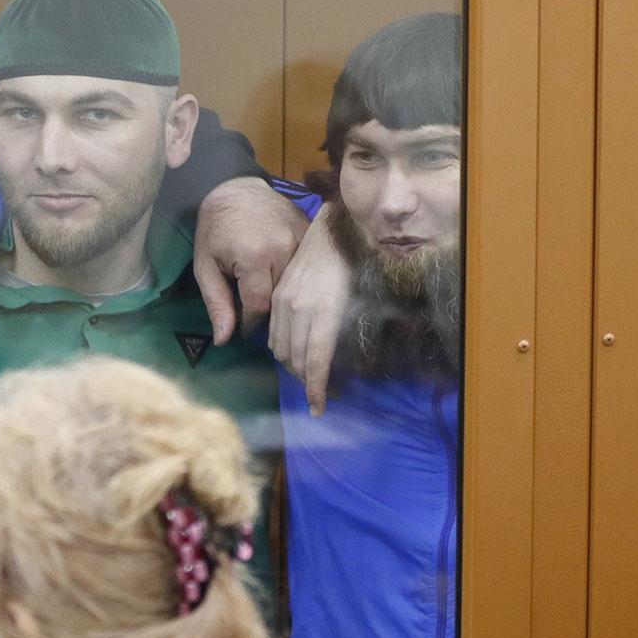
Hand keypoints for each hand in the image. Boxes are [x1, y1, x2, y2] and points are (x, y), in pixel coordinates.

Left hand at [193, 177, 308, 345]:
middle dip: (266, 311)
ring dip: (283, 296)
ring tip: (267, 295)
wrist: (236, 189)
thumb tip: (224, 341)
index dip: (250, 322)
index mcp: (255, 256)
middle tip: (253, 311)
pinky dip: (296, 279)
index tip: (243, 327)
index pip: (260, 306)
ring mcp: (302, 239)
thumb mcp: (206, 267)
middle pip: (282, 299)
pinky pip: (307, 268)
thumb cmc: (216, 230)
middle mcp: (284, 248)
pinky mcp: (311, 233)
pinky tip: (282, 278)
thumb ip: (216, 304)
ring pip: (298, 286)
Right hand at [268, 204, 351, 413]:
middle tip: (320, 396)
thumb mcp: (365, 296)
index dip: (316, 389)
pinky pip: (273, 332)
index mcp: (325, 311)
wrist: (335, 227)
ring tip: (308, 378)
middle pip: (295, 359)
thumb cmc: (358, 261)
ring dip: (293, 368)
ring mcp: (285, 301)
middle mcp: (300, 309)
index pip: (316, 361)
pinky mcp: (279, 295)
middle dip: (307, 383)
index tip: (318, 409)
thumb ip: (351, 331)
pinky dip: (282, 349)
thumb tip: (349, 364)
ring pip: (280, 348)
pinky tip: (293, 353)